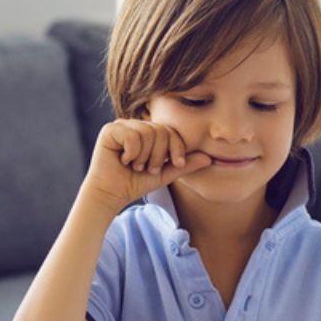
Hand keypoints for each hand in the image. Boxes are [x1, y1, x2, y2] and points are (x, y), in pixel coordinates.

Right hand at [80, 119, 211, 214]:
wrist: (112, 194)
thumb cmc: (135, 183)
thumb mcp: (165, 174)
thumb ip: (184, 165)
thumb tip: (209, 158)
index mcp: (149, 132)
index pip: (171, 131)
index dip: (177, 148)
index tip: (175, 164)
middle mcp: (136, 125)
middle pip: (161, 131)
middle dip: (159, 155)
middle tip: (148, 169)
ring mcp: (123, 126)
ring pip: (147, 133)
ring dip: (144, 157)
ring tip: (136, 166)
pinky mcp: (110, 130)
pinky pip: (132, 135)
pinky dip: (132, 152)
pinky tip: (123, 160)